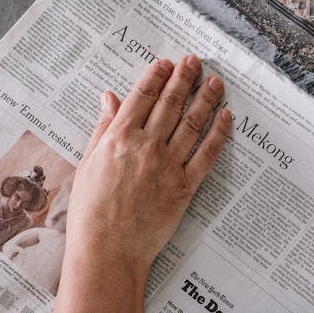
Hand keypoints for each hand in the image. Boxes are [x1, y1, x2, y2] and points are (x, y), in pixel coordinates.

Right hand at [64, 55, 231, 293]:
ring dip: (205, 99)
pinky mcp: (185, 186)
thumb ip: (102, 129)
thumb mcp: (88, 163)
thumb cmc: (90, 211)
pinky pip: (207, 154)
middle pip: (170, 104)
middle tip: (195, 62)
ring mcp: (168, 165)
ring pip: (192, 123)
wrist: (107, 251)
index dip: (157, 76)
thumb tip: (109, 98)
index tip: (166, 63)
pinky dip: (218, 133)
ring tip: (214, 82)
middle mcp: (146, 146)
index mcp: (119, 138)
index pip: (142, 97)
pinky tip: (226, 117)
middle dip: (184, 78)